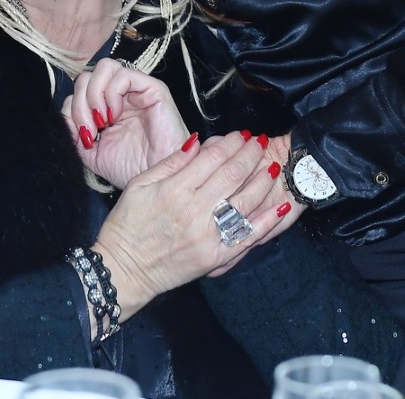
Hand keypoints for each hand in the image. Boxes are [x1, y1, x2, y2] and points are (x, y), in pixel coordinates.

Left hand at [65, 59, 188, 188]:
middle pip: (88, 76)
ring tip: (102, 120)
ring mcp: (136, 90)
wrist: (155, 179)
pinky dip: (112, 92)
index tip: (83, 137)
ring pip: (104, 67)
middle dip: (81, 104)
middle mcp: (120, 95)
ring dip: (94, 94)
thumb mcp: (90, 152)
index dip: (73, 111)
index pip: (79, 91)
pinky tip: (115, 114)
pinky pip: (124, 74)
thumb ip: (73, 132)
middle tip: (92, 129)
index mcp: (106, 107)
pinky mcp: (153, 89)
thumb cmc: (130, 168)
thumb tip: (62, 115)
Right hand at [92, 132, 291, 316]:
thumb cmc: (127, 226)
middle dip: (251, 154)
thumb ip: (170, 162)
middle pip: (233, 174)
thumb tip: (197, 141)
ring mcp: (207, 235)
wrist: (123, 270)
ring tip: (273, 166)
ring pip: (245, 201)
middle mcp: (194, 210)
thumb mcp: (139, 185)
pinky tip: (281, 206)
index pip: (212, 158)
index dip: (231, 142)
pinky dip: (267, 220)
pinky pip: (247, 236)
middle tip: (261, 141)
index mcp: (174, 189)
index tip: (241, 134)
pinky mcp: (215, 257)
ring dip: (263, 180)